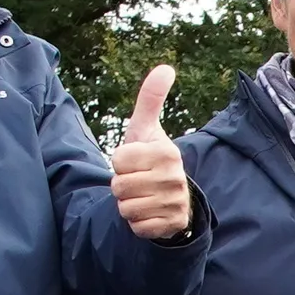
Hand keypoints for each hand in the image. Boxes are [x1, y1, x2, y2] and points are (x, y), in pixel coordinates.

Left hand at [111, 66, 189, 239]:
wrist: (172, 198)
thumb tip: (166, 67)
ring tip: (142, 197)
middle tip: (138, 182)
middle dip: (122, 186)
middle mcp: (175, 178)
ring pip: (126, 207)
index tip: (135, 163)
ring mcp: (175, 203)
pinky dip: (138, 223)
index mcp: (167, 152)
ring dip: (128, 205)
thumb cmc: (151, 159)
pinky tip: (149, 213)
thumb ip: (151, 99)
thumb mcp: (147, 130)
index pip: (119, 160)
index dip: (120, 162)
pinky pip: (137, 226)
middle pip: (119, 186)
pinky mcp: (171, 225)